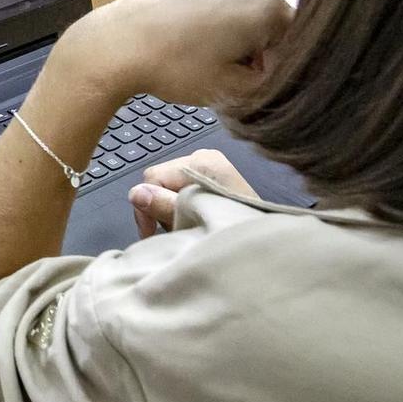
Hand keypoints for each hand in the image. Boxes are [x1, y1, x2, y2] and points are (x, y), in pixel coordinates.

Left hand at [58, 0, 292, 108]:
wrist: (118, 43)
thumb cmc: (178, 68)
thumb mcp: (231, 90)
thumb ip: (267, 83)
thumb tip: (274, 74)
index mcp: (266, 8)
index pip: (295, 37)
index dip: (280, 63)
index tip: (256, 81)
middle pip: (267, 17)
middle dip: (256, 44)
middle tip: (228, 71)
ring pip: (239, 3)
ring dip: (232, 27)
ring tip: (203, 53)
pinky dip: (208, 12)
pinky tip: (184, 33)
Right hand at [129, 150, 254, 235]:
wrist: (266, 245)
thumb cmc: (234, 230)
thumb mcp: (193, 220)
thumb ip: (164, 205)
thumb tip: (136, 193)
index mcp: (201, 161)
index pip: (154, 177)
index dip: (146, 206)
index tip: (151, 234)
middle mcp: (205, 156)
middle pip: (160, 179)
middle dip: (159, 206)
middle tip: (174, 231)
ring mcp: (211, 165)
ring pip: (169, 184)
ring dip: (170, 207)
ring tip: (187, 227)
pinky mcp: (213, 176)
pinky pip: (183, 186)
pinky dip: (182, 204)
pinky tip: (193, 219)